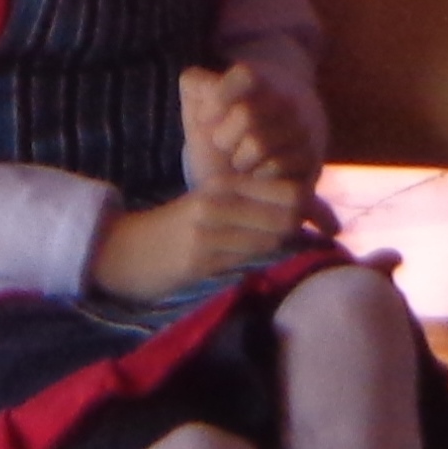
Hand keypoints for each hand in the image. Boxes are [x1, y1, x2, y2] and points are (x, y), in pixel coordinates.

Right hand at [89, 170, 311, 302]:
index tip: (323, 225)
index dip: (313, 209)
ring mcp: (210, 229)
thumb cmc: (177, 228)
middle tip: (300, 243)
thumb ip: (254, 204)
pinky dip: (258, 264)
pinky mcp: (199, 258)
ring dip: (281, 248)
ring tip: (278, 254)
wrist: (123, 248)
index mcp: (226, 183)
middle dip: (300, 230)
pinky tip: (253, 266)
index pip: (290, 189)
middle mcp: (220, 200)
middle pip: (287, 212)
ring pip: (270, 237)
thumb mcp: (214, 204)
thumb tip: (308, 212)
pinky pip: (246, 260)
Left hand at [181, 63, 318, 187]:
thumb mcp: (204, 104)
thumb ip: (195, 86)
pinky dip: (256, 178)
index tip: (205, 116)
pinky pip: (275, 169)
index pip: (246, 74)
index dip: (219, 97)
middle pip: (246, 114)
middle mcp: (289, 101)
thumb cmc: (226, 129)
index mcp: (263, 81)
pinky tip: (256, 176)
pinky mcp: (311, 161)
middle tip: (224, 145)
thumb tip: (208, 100)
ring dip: (239, 159)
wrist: (267, 157)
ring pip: (258, 144)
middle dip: (223, 137)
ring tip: (241, 161)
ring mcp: (303, 130)